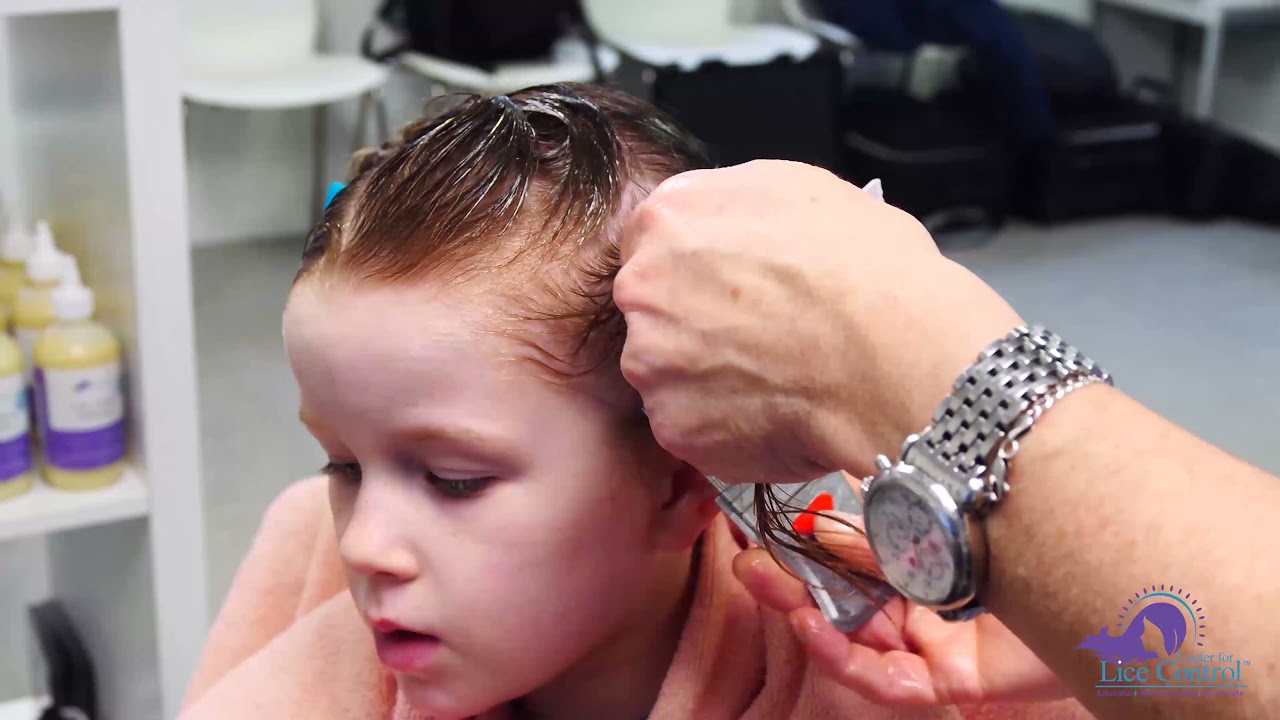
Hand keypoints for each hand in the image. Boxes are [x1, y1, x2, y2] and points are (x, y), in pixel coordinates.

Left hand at [615, 160, 1021, 483]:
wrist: (895, 355)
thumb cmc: (867, 271)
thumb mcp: (800, 190)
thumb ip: (736, 206)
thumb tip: (729, 225)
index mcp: (669, 218)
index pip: (654, 243)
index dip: (697, 268)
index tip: (728, 288)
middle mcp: (642, 288)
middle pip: (653, 309)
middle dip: (695, 323)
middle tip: (756, 336)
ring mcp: (651, 362)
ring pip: (667, 371)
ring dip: (707, 378)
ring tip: (773, 377)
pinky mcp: (674, 425)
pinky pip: (691, 425)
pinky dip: (724, 426)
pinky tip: (772, 411)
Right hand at [731, 511, 1067, 704]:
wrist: (1107, 555)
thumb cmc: (1025, 517)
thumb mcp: (936, 503)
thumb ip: (882, 502)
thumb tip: (824, 490)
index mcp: (928, 557)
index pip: (852, 558)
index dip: (806, 551)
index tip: (765, 533)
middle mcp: (931, 602)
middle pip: (848, 604)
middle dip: (794, 588)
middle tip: (751, 571)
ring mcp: (941, 643)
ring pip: (861, 645)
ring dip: (813, 624)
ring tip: (779, 596)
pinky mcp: (957, 680)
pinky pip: (893, 681)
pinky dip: (851, 659)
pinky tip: (820, 628)